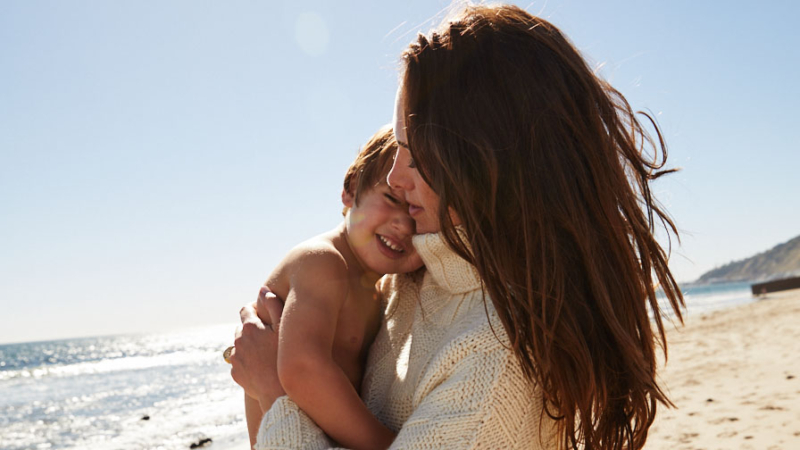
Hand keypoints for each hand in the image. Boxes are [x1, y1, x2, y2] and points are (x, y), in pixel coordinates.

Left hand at [230, 287, 285, 411]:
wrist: (280, 393)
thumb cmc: (286, 358)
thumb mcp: (285, 329)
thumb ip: (274, 305)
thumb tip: (263, 289)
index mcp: (250, 327)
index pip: (246, 309)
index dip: (256, 310)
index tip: (266, 315)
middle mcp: (238, 340)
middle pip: (243, 328)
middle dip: (254, 329)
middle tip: (270, 337)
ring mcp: (236, 358)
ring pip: (241, 345)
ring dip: (250, 346)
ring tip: (267, 354)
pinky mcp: (236, 373)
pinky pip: (240, 362)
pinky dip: (248, 362)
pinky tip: (262, 366)